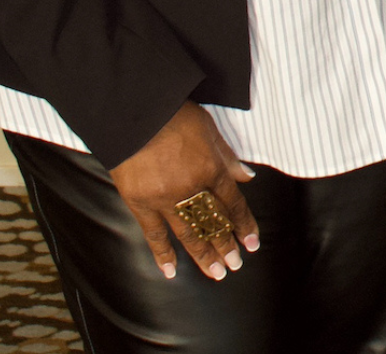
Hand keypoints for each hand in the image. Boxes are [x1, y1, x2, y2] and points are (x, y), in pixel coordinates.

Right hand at [107, 102, 259, 279]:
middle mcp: (190, 188)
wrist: (133, 112)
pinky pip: (152, 233)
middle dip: (226, 245)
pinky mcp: (139, 202)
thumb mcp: (209, 130)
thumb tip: (246, 177)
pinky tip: (170, 271)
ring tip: (216, 273)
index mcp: (211, 169)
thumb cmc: (174, 115)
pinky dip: (162, 253)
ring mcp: (164, 198)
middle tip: (235, 264)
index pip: (233, 204)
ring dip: (203, 254)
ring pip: (188, 233)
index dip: (244, 225)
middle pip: (212, 223)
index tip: (252, 244)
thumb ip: (227, 157)